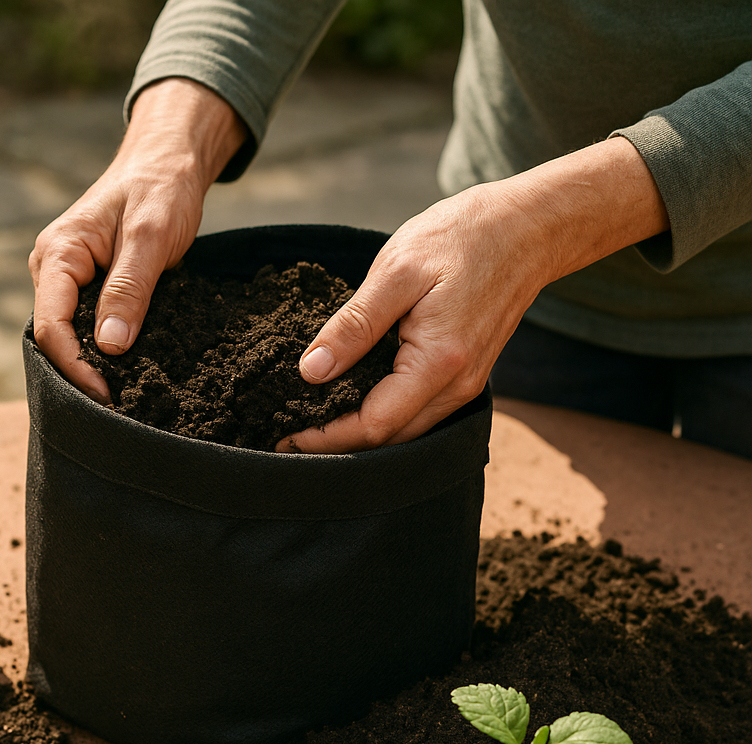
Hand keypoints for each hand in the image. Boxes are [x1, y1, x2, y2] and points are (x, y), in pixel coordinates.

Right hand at [29, 79, 246, 402]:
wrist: (168, 163)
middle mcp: (53, 269)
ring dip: (91, 365)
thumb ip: (129, 289)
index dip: (74, 366)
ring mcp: (69, 279)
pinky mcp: (89, 287)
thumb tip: (110, 346)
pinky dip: (102, 351)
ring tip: (121, 396)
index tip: (106, 395)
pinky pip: (87, 326)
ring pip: (69, 335)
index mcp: (58, 254)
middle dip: (79, 373)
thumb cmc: (160, 189)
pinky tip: (124, 371)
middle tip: (114, 407)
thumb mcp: (150, 237)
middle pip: (53, 337)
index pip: (50, 325)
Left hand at [278, 137, 669, 452]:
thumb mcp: (397, 271)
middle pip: (389, 439)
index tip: (286, 435)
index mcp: (438, 362)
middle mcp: (457, 386)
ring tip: (312, 423)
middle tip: (288, 435)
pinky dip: (383, 415)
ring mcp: (465, 385)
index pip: (373, 425)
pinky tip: (352, 402)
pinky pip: (418, 412)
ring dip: (358, 434)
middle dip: (337, 443)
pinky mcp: (465, 376)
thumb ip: (354, 325)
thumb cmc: (464, 237)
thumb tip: (312, 370)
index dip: (326, 437)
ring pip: (405, 431)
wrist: (529, 227)